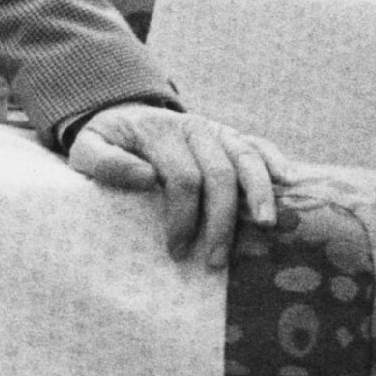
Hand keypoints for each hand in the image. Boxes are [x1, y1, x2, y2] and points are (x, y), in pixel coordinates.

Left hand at [67, 102, 285, 269]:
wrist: (123, 114)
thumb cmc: (105, 142)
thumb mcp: (86, 150)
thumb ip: (106, 163)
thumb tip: (145, 178)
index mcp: (159, 132)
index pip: (182, 178)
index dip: (183, 217)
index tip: (177, 251)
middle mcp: (192, 127)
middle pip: (219, 173)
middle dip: (221, 221)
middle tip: (216, 261)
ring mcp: (215, 129)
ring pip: (245, 156)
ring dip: (259, 192)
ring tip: (267, 226)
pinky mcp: (229, 135)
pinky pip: (257, 145)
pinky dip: (275, 160)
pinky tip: (289, 181)